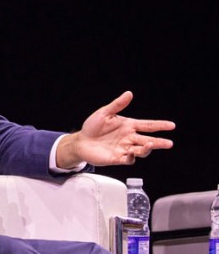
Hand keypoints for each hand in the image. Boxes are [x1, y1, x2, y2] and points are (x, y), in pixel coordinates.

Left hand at [57, 91, 174, 168]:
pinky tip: (132, 153)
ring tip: (150, 144)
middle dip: (159, 142)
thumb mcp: (104, 113)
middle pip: (148, 140)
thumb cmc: (92, 127)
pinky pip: (128, 159)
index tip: (171, 125)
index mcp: (128, 126)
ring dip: (146, 149)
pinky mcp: (117, 158)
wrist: (81, 141)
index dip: (160, 125)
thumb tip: (129, 93)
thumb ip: (117, 104)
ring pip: (140, 150)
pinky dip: (132, 157)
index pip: (148, 125)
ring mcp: (124, 148)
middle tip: (169, 143)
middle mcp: (128, 138)